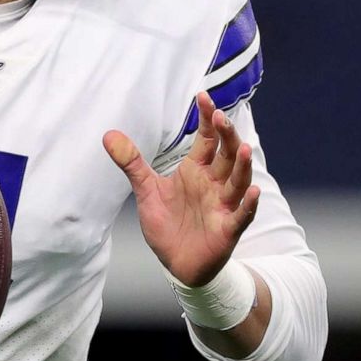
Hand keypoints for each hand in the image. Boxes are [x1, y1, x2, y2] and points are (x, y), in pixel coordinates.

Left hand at [103, 93, 259, 286]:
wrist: (177, 264)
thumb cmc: (167, 224)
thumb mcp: (146, 190)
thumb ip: (131, 163)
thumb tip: (108, 135)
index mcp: (197, 170)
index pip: (207, 139)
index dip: (206, 118)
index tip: (202, 96)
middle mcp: (214, 184)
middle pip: (227, 155)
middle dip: (226, 136)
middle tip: (220, 117)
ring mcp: (224, 206)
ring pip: (238, 181)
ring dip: (242, 166)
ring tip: (244, 148)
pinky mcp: (228, 229)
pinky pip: (242, 215)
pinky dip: (249, 205)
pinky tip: (252, 192)